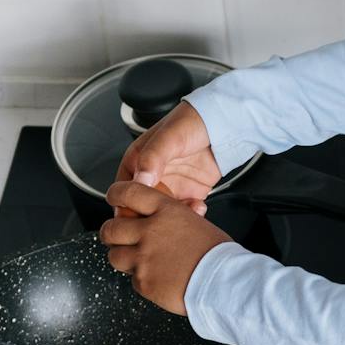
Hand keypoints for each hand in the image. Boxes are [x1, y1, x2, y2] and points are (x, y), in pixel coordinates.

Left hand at [101, 181, 232, 314]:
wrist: (224, 283)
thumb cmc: (217, 254)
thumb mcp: (197, 222)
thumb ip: (173, 217)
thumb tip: (167, 214)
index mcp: (165, 211)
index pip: (127, 192)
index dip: (116, 194)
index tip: (114, 198)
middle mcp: (150, 232)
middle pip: (110, 228)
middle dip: (111, 233)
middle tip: (118, 237)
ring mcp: (144, 258)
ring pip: (114, 256)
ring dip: (122, 257)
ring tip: (138, 260)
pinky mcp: (143, 282)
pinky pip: (131, 279)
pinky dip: (141, 278)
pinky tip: (158, 277)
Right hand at [114, 101, 219, 215]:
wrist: (222, 125)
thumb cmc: (191, 122)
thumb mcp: (168, 138)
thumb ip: (152, 158)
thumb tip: (140, 180)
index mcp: (136, 162)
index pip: (123, 191)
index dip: (126, 206)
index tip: (137, 215)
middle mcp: (150, 177)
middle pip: (140, 207)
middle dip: (149, 218)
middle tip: (160, 222)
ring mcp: (170, 187)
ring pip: (161, 214)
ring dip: (171, 219)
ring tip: (182, 215)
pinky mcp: (188, 194)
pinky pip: (183, 212)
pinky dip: (189, 215)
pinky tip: (198, 207)